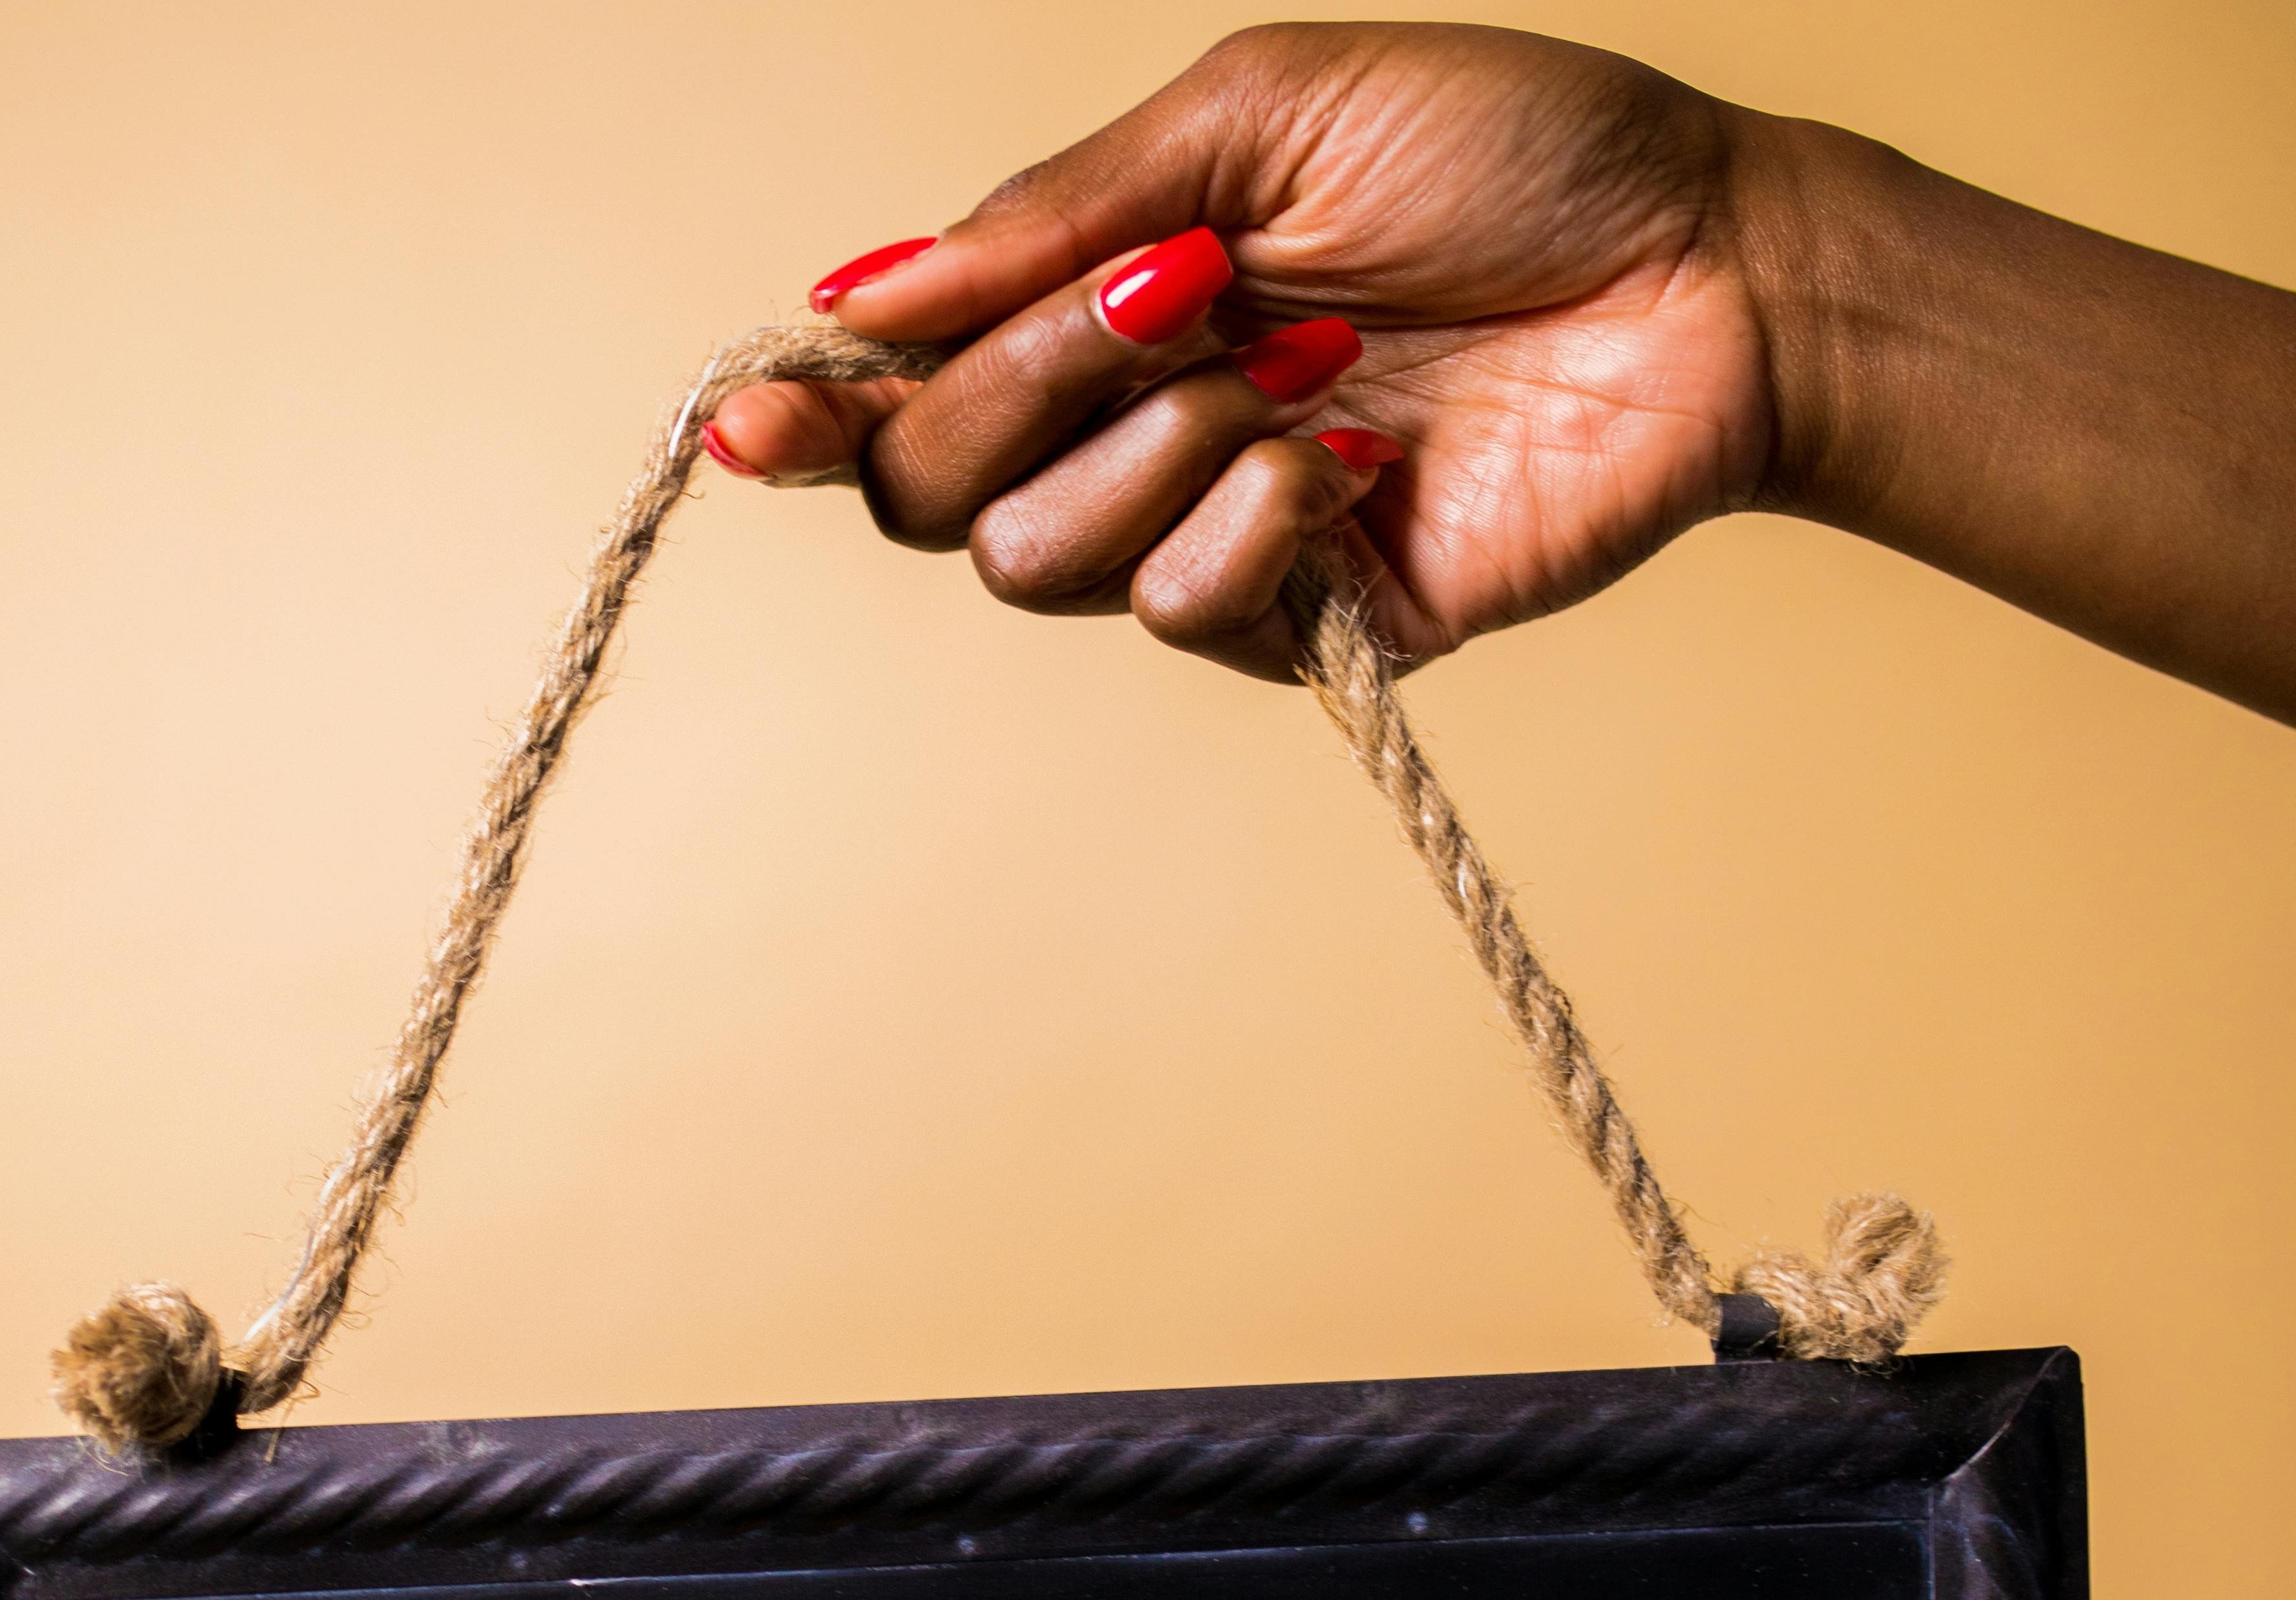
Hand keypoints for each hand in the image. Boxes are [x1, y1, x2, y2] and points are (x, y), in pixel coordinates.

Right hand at [710, 24, 1775, 678]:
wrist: (1703, 276)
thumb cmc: (1511, 157)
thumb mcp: (1259, 114)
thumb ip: (1055, 210)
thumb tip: (865, 291)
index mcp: (1096, 301)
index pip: (898, 392)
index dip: (809, 417)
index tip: (754, 422)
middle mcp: (1122, 430)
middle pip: (932, 493)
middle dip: (1023, 386)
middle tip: (1174, 293)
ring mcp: (1200, 535)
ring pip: (1036, 562)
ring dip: (1155, 441)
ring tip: (1305, 359)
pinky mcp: (1292, 627)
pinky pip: (1180, 611)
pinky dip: (1251, 518)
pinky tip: (1352, 456)